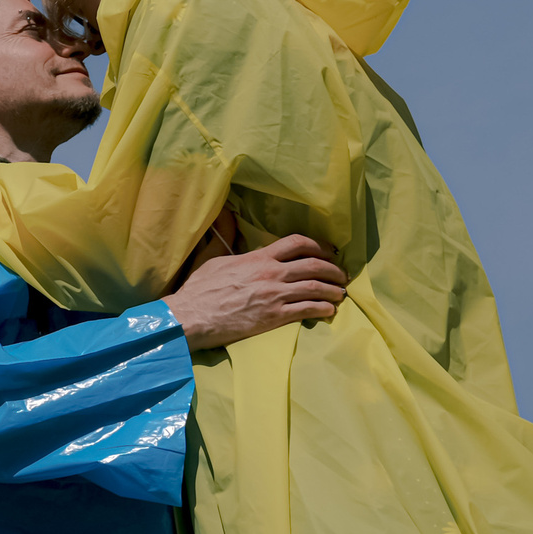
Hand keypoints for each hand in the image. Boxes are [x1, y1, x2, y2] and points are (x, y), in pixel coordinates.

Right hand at [163, 234, 347, 350]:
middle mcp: (271, 273)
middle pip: (314, 265)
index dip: (319, 245)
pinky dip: (323, 308)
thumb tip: (225, 216)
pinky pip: (308, 310)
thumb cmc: (199, 290)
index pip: (297, 243)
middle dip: (334, 269)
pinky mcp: (274, 317)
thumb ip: (226, 240)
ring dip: (333, 290)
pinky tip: (329, 310)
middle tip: (341, 275)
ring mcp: (274, 295)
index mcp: (258, 258)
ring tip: (340, 294)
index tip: (329, 251)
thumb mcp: (213, 259)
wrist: (191, 317)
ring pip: (316, 288)